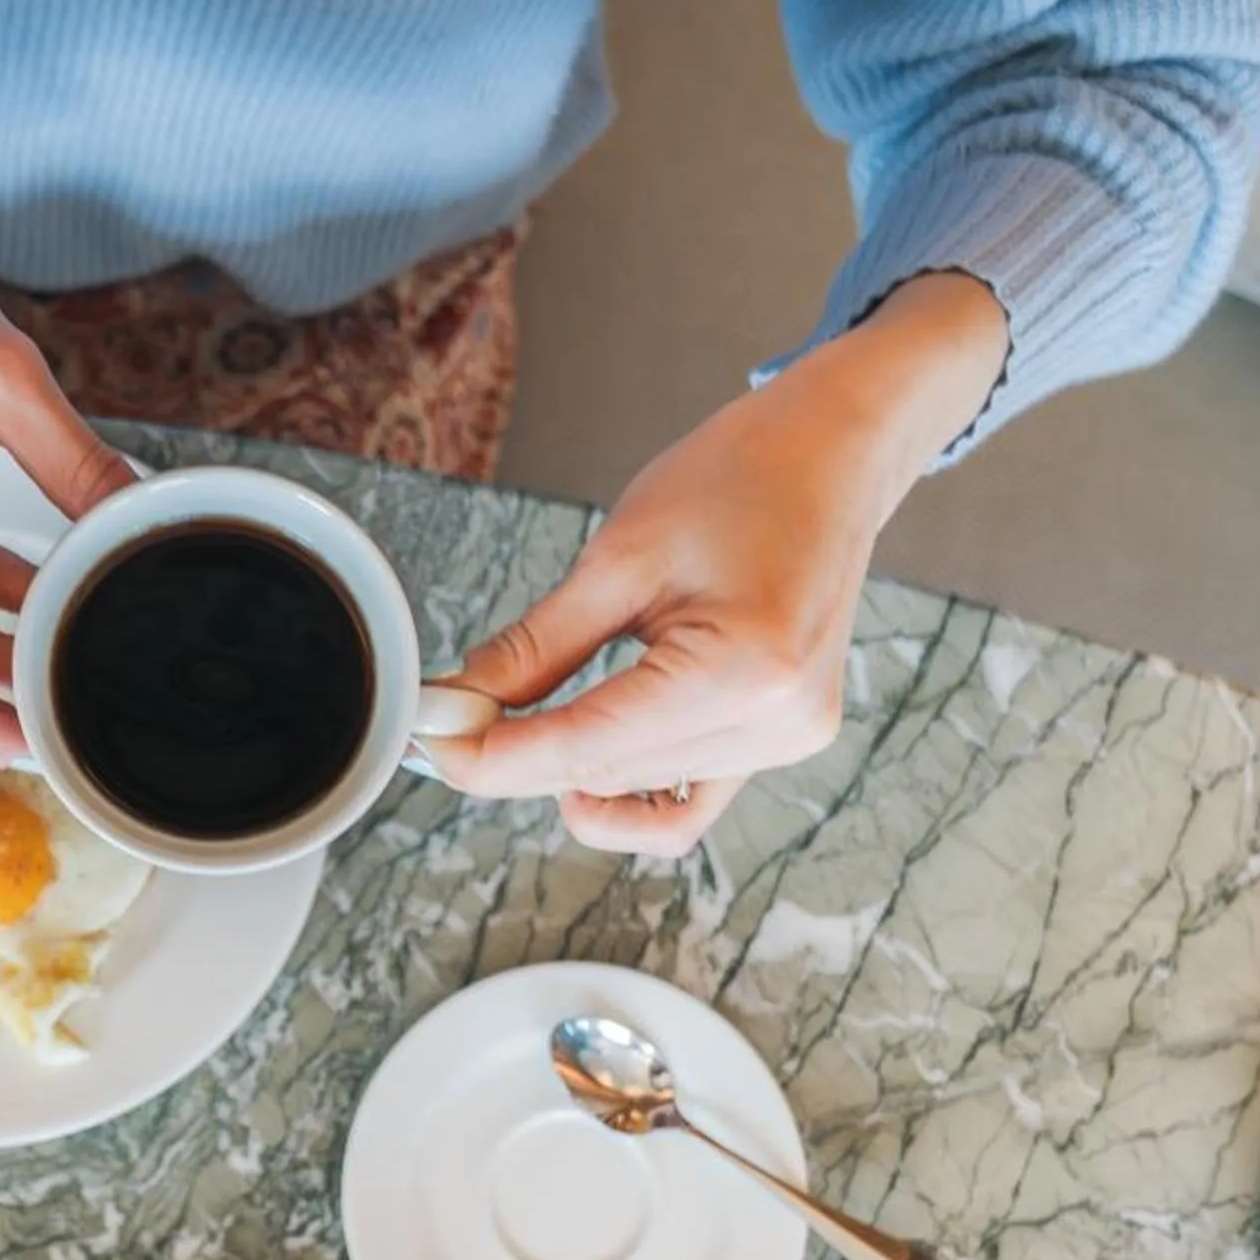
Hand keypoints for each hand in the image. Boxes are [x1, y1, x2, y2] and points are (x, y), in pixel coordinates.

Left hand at [431, 273, 1008, 854]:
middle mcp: (775, 722)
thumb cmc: (739, 480)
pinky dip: (630, 791)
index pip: (586, 747)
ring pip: (639, 789)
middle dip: (520, 754)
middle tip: (453, 715)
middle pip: (607, 774)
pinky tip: (582, 759)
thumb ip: (535, 649)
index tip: (428, 746)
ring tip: (521, 707)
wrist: (832, 456)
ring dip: (572, 761)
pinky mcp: (784, 740)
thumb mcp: (619, 558)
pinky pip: (690, 802)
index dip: (494, 758)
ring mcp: (788, 740)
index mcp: (740, 670)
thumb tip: (460, 708)